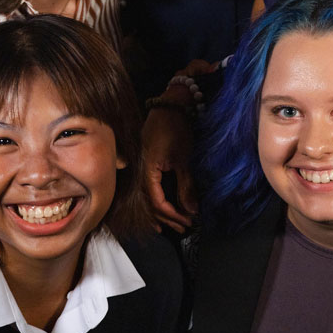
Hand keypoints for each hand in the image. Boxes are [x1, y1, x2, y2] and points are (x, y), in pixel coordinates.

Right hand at [143, 59, 212, 232]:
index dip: (173, 215)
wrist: (169, 105)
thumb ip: (186, 186)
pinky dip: (157, 200)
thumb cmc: (177, 129)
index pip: (157, 201)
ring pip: (147, 197)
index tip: (188, 222)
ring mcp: (141, 167)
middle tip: (184, 227)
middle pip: (150, 203)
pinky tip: (163, 207)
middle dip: (168, 218)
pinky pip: (148, 188)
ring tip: (172, 224)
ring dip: (161, 212)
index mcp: (147, 170)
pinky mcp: (145, 163)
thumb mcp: (184, 159)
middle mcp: (140, 171)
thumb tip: (192, 211)